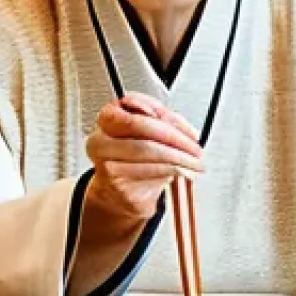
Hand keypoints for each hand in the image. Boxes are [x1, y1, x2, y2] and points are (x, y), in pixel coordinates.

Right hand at [84, 92, 203, 223]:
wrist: (121, 192)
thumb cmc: (135, 157)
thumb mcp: (149, 132)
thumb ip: (162, 119)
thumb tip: (178, 124)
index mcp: (107, 119)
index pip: (130, 104)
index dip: (154, 109)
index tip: (176, 121)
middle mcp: (100, 139)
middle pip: (139, 126)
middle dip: (173, 135)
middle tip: (194, 145)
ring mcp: (105, 162)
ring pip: (147, 150)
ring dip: (179, 156)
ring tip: (195, 161)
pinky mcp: (116, 182)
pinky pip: (149, 170)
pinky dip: (172, 170)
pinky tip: (183, 170)